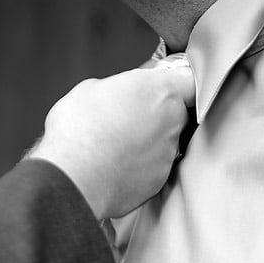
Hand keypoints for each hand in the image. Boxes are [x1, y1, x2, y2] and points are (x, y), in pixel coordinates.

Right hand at [27, 56, 194, 220]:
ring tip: (115, 145)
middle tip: (127, 116)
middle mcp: (171, 123)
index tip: (160, 85)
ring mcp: (167, 155)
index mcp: (160, 91)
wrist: (73, 179)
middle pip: (177, 113)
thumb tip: (118, 93)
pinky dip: (139, 167)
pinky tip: (115, 166)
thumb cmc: (77, 132)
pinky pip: (153, 169)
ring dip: (146, 142)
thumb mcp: (90, 89)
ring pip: (164, 143)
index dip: (176, 82)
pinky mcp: (158, 182)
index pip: (191, 79)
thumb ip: (117, 87)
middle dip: (157, 113)